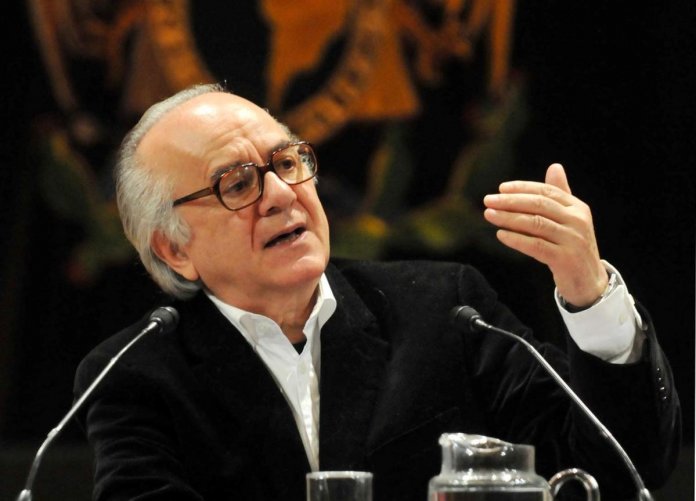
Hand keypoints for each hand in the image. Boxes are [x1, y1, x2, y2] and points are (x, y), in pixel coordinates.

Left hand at [483, 163, 607, 307]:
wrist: (589, 282)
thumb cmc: (573, 247)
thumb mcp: (570, 219)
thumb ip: (560, 195)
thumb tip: (555, 167)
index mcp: (578, 208)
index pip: (547, 191)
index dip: (522, 188)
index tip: (500, 188)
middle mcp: (577, 221)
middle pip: (539, 205)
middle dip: (511, 201)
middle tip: (488, 200)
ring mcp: (573, 240)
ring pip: (535, 224)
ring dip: (509, 218)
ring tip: (489, 215)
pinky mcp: (565, 259)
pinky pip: (535, 246)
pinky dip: (516, 239)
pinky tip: (500, 234)